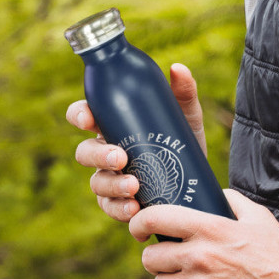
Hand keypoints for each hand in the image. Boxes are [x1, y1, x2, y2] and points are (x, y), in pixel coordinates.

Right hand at [66, 63, 205, 221]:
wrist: (199, 179)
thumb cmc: (185, 143)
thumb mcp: (187, 117)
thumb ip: (183, 93)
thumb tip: (178, 68)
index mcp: (115, 126)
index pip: (85, 116)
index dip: (80, 115)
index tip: (88, 118)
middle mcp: (108, 152)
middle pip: (85, 152)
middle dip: (99, 155)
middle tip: (122, 157)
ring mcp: (113, 178)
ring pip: (97, 182)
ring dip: (112, 185)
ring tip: (135, 187)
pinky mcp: (122, 201)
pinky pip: (110, 207)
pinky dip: (119, 209)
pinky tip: (134, 209)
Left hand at [129, 189, 278, 278]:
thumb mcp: (257, 215)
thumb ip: (230, 199)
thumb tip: (212, 193)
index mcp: (208, 228)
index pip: (155, 219)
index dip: (139, 223)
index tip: (139, 230)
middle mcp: (199, 257)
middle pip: (150, 258)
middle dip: (156, 257)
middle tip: (170, 257)